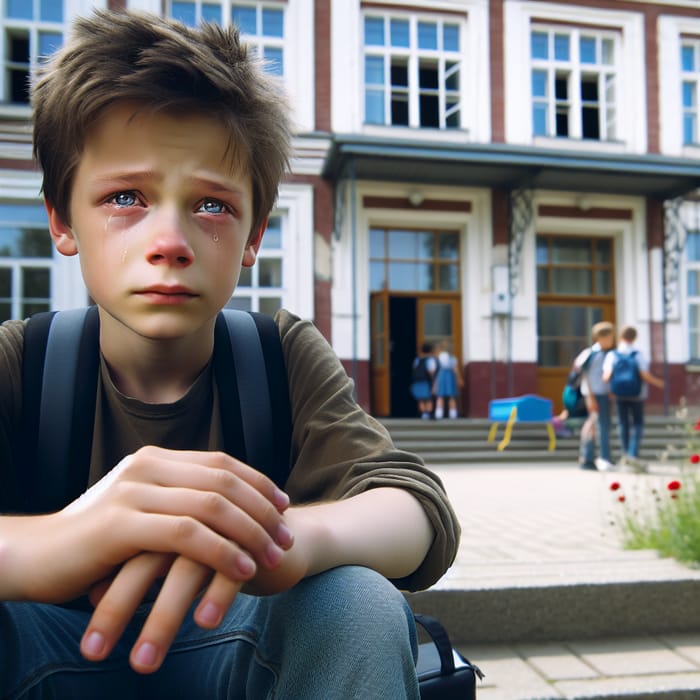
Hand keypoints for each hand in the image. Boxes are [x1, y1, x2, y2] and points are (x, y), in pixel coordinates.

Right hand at [2, 446, 291, 603]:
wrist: (34, 555)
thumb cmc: (95, 539)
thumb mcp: (142, 510)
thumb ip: (177, 501)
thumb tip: (225, 510)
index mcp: (156, 458)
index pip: (223, 462)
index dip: (259, 483)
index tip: (284, 506)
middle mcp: (148, 465)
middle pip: (225, 481)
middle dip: (263, 510)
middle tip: (286, 538)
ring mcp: (134, 491)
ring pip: (212, 505)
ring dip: (251, 533)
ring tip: (273, 557)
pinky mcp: (122, 525)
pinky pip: (188, 535)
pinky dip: (222, 551)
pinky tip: (243, 570)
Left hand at [82, 508, 313, 672]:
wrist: (282, 532)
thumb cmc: (218, 546)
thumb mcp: (174, 555)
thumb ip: (138, 567)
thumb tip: (89, 594)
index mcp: (163, 515)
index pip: (121, 554)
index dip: (103, 596)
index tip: (89, 645)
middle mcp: (186, 518)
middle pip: (145, 561)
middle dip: (118, 610)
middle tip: (94, 654)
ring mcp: (220, 527)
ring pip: (184, 570)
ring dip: (162, 618)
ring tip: (143, 662)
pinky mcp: (252, 540)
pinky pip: (230, 570)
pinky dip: (216, 596)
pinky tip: (203, 624)